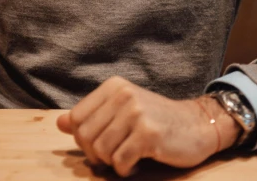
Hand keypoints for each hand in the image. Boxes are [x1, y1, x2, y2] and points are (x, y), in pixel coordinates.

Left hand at [56, 76, 240, 177]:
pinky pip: (120, 163)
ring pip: (101, 152)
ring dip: (113, 163)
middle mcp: (123, 94)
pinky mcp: (148, 133)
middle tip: (116, 155)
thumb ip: (92, 116)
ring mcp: (135, 112)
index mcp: (113, 86)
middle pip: (85, 137)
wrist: (197, 124)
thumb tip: (60, 123)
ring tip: (128, 156)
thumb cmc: (156, 120)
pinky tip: (139, 161)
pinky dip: (126, 169)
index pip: (76, 119)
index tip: (102, 144)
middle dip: (97, 155)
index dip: (84, 140)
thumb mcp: (122, 111)